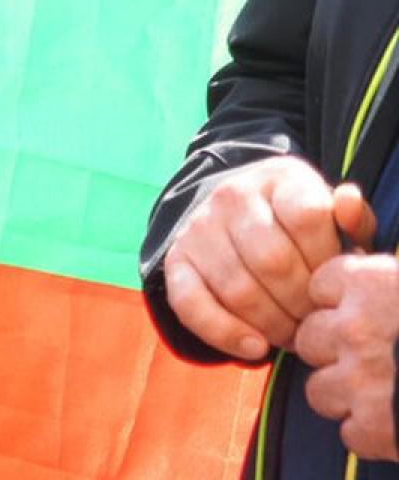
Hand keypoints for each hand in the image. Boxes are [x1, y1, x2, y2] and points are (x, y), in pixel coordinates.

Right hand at [163, 156, 372, 359]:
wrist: (236, 218)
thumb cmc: (297, 228)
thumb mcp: (330, 217)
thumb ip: (350, 218)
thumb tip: (348, 203)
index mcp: (278, 179)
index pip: (307, 218)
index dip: (327, 260)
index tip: (334, 282)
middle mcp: (231, 196)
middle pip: (272, 261)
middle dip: (302, 303)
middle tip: (316, 322)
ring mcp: (199, 228)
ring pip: (238, 289)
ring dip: (272, 325)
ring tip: (293, 334)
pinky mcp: (175, 260)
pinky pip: (191, 304)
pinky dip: (224, 334)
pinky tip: (255, 347)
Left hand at [297, 254, 398, 460]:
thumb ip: (387, 273)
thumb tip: (350, 215)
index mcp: (372, 284)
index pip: (321, 286)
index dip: (342, 302)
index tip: (367, 313)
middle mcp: (357, 329)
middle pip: (310, 339)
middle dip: (337, 351)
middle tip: (375, 358)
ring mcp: (362, 380)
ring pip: (319, 389)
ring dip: (347, 396)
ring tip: (385, 392)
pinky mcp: (376, 428)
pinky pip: (350, 433)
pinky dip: (372, 434)